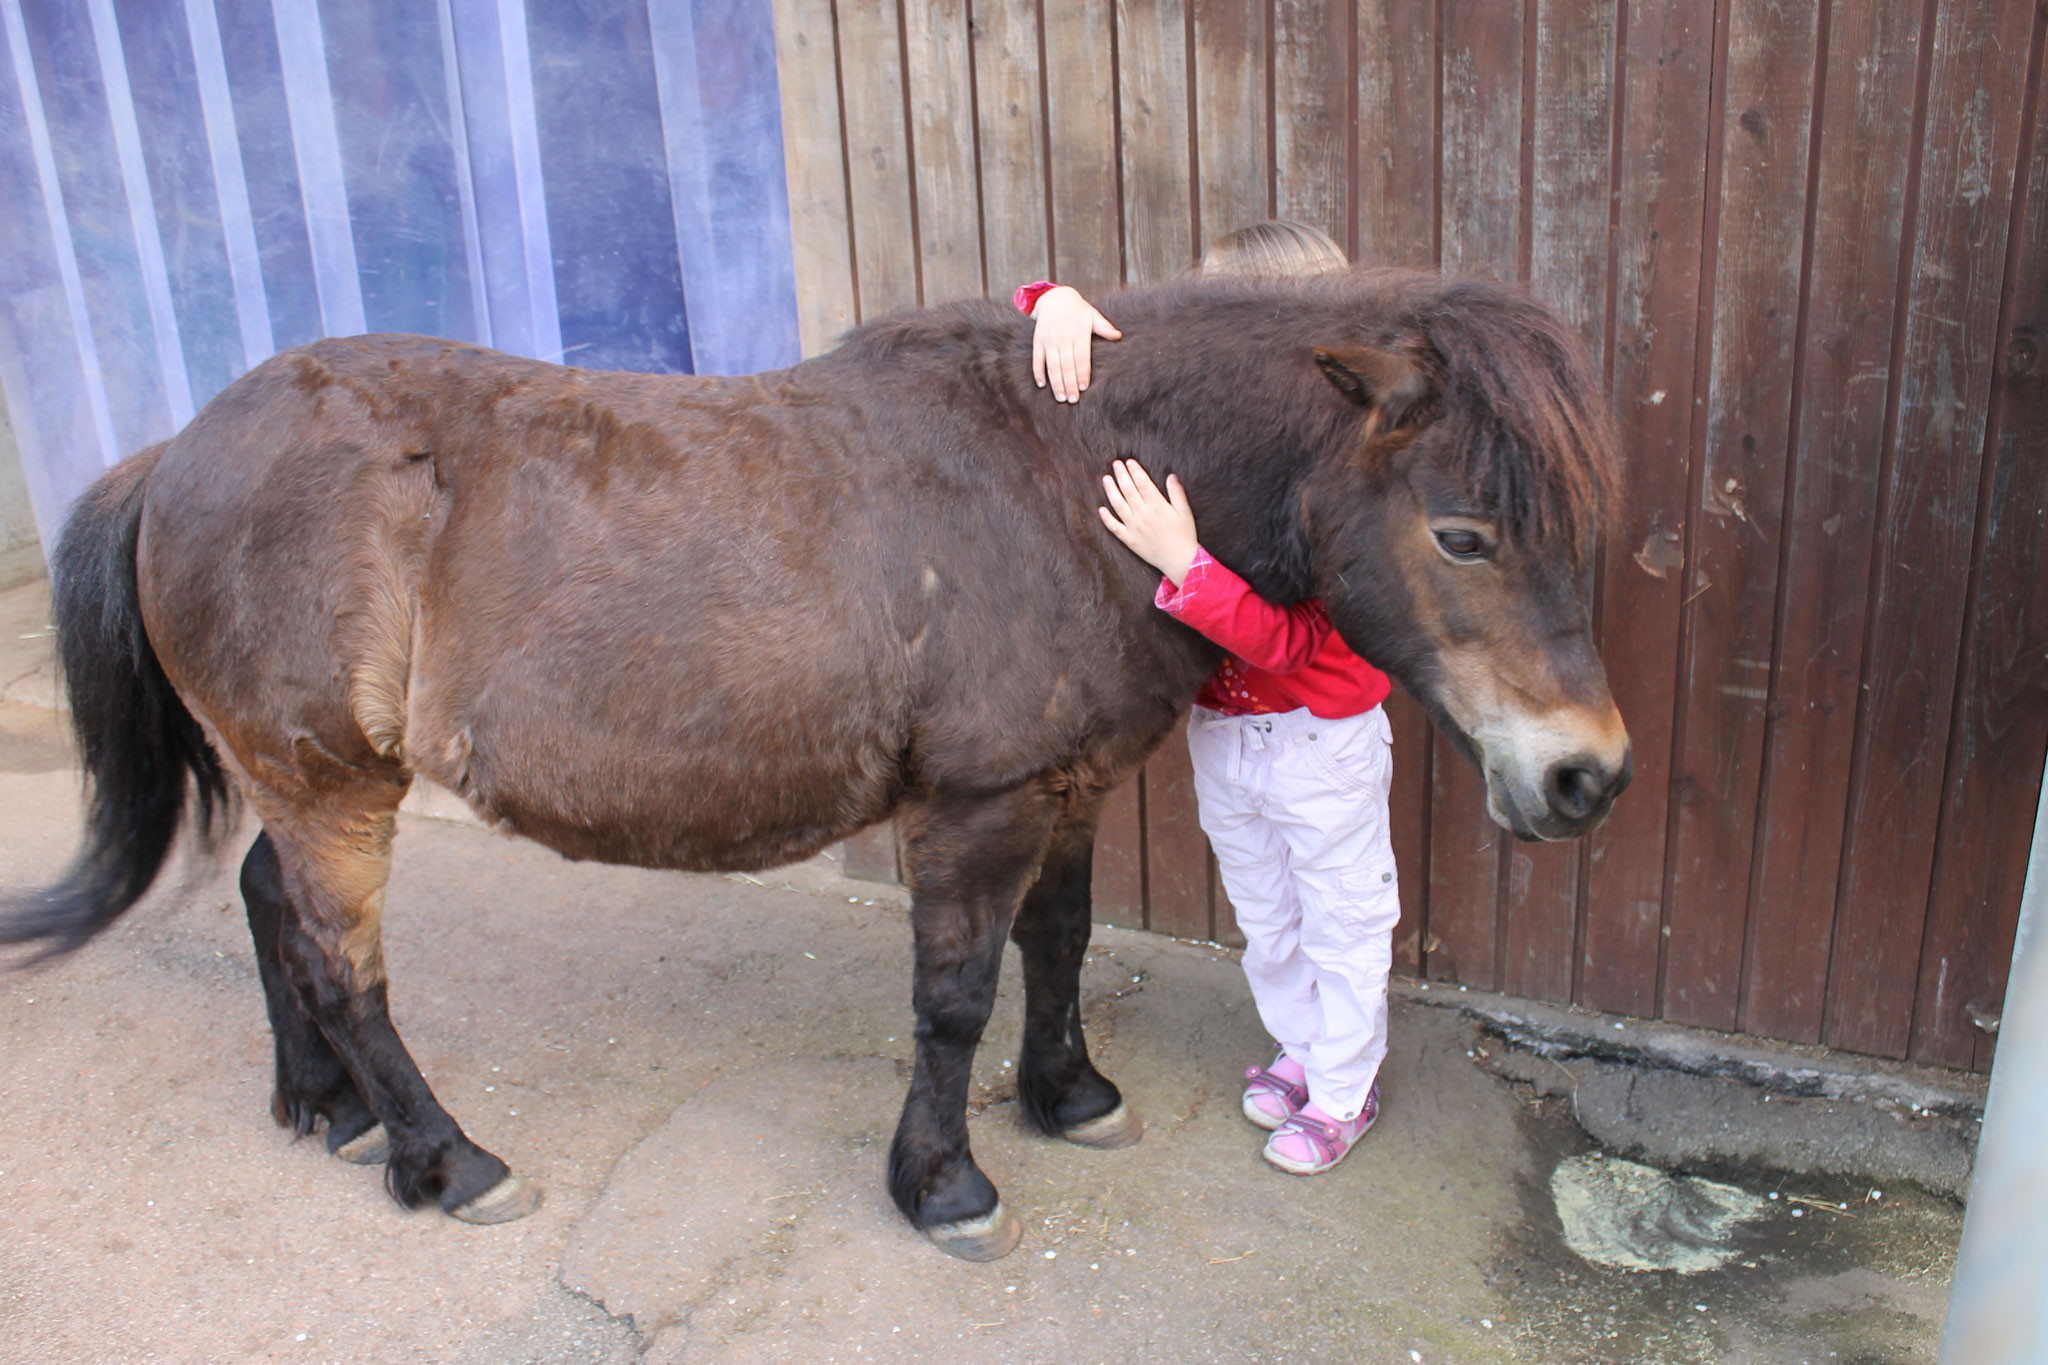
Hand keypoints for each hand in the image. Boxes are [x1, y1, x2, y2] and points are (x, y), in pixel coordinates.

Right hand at [1032, 286, 1121, 401]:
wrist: (1055, 298)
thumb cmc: (1078, 310)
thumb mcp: (1093, 315)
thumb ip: (1105, 328)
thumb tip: (1119, 336)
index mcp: (1079, 333)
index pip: (1081, 358)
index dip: (1082, 373)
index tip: (1084, 388)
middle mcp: (1063, 338)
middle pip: (1066, 365)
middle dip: (1070, 383)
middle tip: (1073, 400)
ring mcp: (1049, 340)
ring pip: (1052, 365)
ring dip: (1056, 383)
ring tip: (1061, 398)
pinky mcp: (1038, 341)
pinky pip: (1037, 359)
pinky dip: (1038, 372)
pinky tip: (1042, 385)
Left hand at [1098, 459, 1197, 584]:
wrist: (1179, 560)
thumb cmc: (1185, 536)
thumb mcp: (1185, 512)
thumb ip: (1177, 493)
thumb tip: (1171, 476)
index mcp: (1158, 506)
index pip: (1143, 484)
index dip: (1135, 471)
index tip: (1129, 462)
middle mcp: (1143, 515)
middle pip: (1129, 491)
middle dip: (1122, 475)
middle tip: (1116, 464)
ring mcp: (1134, 528)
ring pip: (1119, 505)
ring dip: (1111, 491)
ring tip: (1106, 479)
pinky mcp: (1129, 540)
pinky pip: (1114, 528)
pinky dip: (1106, 518)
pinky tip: (1101, 509)